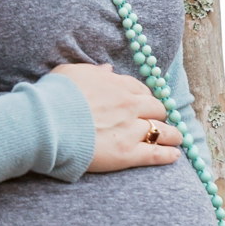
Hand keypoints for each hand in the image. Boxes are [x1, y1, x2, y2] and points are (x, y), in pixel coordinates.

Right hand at [50, 62, 182, 172]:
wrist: (47, 123)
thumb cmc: (54, 96)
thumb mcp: (70, 73)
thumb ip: (92, 71)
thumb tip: (107, 69)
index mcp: (115, 84)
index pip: (139, 89)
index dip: (145, 97)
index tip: (146, 103)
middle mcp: (128, 105)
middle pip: (156, 108)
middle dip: (160, 114)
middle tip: (161, 119)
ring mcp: (130, 130)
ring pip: (161, 131)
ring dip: (171, 134)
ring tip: (176, 138)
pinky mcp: (127, 153)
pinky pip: (155, 154)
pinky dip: (167, 155)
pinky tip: (174, 156)